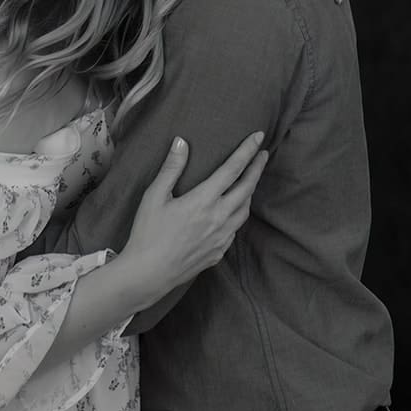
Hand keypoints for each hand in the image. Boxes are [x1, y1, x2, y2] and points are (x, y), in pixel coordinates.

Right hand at [122, 134, 268, 304]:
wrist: (148, 273)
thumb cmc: (147, 233)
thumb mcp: (154, 196)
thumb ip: (171, 168)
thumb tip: (181, 141)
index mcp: (204, 200)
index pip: (233, 169)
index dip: (247, 151)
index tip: (258, 137)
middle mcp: (218, 218)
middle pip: (247, 188)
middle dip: (257, 168)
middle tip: (263, 154)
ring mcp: (221, 237)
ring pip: (245, 210)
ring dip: (250, 192)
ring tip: (249, 181)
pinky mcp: (218, 252)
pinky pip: (235, 229)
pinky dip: (238, 214)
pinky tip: (232, 212)